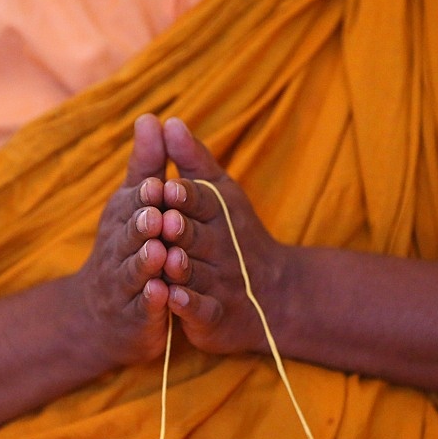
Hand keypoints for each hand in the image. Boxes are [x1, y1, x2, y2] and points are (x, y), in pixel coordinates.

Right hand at [72, 114, 170, 365]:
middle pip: (129, 235)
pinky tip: (163, 295)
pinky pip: (143, 307)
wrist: (100, 315)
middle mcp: (117, 249)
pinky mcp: (135, 315)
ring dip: (146, 261)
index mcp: (121, 218)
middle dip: (142, 225)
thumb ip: (147, 164)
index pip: (131, 202)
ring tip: (159, 252)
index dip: (144, 195)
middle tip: (157, 215)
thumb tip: (150, 117)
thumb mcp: (133, 204)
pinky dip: (152, 301)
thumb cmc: (125, 247)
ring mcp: (123, 283)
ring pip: (134, 270)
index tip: (156, 184)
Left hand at [161, 118, 289, 355]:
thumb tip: (167, 120)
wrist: (274, 296)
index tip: (167, 187)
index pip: (202, 202)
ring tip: (168, 259)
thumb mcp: (218, 194)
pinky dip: (189, 305)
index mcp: (219, 216)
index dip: (185, 197)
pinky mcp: (216, 318)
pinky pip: (203, 310)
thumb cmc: (237, 236)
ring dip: (182, 267)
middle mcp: (221, 249)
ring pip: (197, 274)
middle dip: (180, 230)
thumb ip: (191, 160)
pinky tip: (173, 298)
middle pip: (196, 237)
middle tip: (163, 222)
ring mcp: (220, 284)